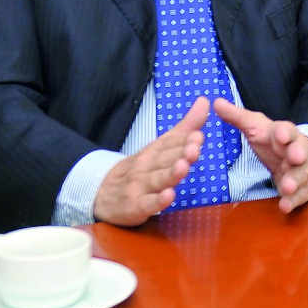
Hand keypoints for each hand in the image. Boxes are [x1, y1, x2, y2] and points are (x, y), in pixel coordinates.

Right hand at [94, 97, 207, 225]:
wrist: (102, 193)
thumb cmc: (141, 168)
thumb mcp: (162, 145)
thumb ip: (186, 127)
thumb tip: (205, 101)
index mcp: (154, 150)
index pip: (170, 142)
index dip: (184, 140)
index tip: (198, 136)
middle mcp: (146, 166)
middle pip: (165, 159)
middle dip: (181, 154)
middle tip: (195, 149)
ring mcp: (139, 186)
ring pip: (157, 179)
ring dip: (171, 173)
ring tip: (184, 167)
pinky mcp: (135, 206)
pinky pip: (147, 204)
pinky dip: (157, 201)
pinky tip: (168, 196)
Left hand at [213, 98, 307, 212]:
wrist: (303, 156)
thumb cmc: (274, 142)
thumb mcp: (257, 127)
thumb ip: (238, 117)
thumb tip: (215, 102)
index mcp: (284, 134)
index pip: (286, 130)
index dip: (284, 132)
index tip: (281, 135)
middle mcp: (297, 150)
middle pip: (299, 151)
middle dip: (297, 154)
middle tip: (294, 157)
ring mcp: (303, 170)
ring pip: (301, 174)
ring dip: (295, 181)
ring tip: (286, 187)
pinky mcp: (304, 187)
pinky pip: (301, 195)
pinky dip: (293, 200)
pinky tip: (284, 206)